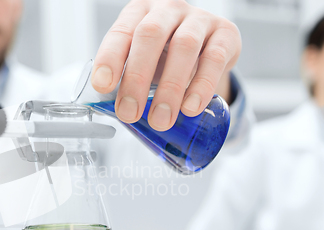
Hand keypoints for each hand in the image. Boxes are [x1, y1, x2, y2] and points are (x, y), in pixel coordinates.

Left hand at [91, 0, 240, 130]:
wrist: (205, 49)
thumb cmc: (164, 57)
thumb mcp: (141, 63)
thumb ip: (125, 81)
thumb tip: (112, 113)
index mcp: (139, 14)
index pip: (121, 32)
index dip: (110, 58)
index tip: (103, 86)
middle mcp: (167, 10)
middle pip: (150, 35)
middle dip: (137, 77)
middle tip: (130, 112)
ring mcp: (198, 19)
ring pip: (184, 46)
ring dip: (170, 88)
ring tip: (161, 119)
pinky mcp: (225, 34)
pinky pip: (215, 58)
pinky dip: (202, 86)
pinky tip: (191, 108)